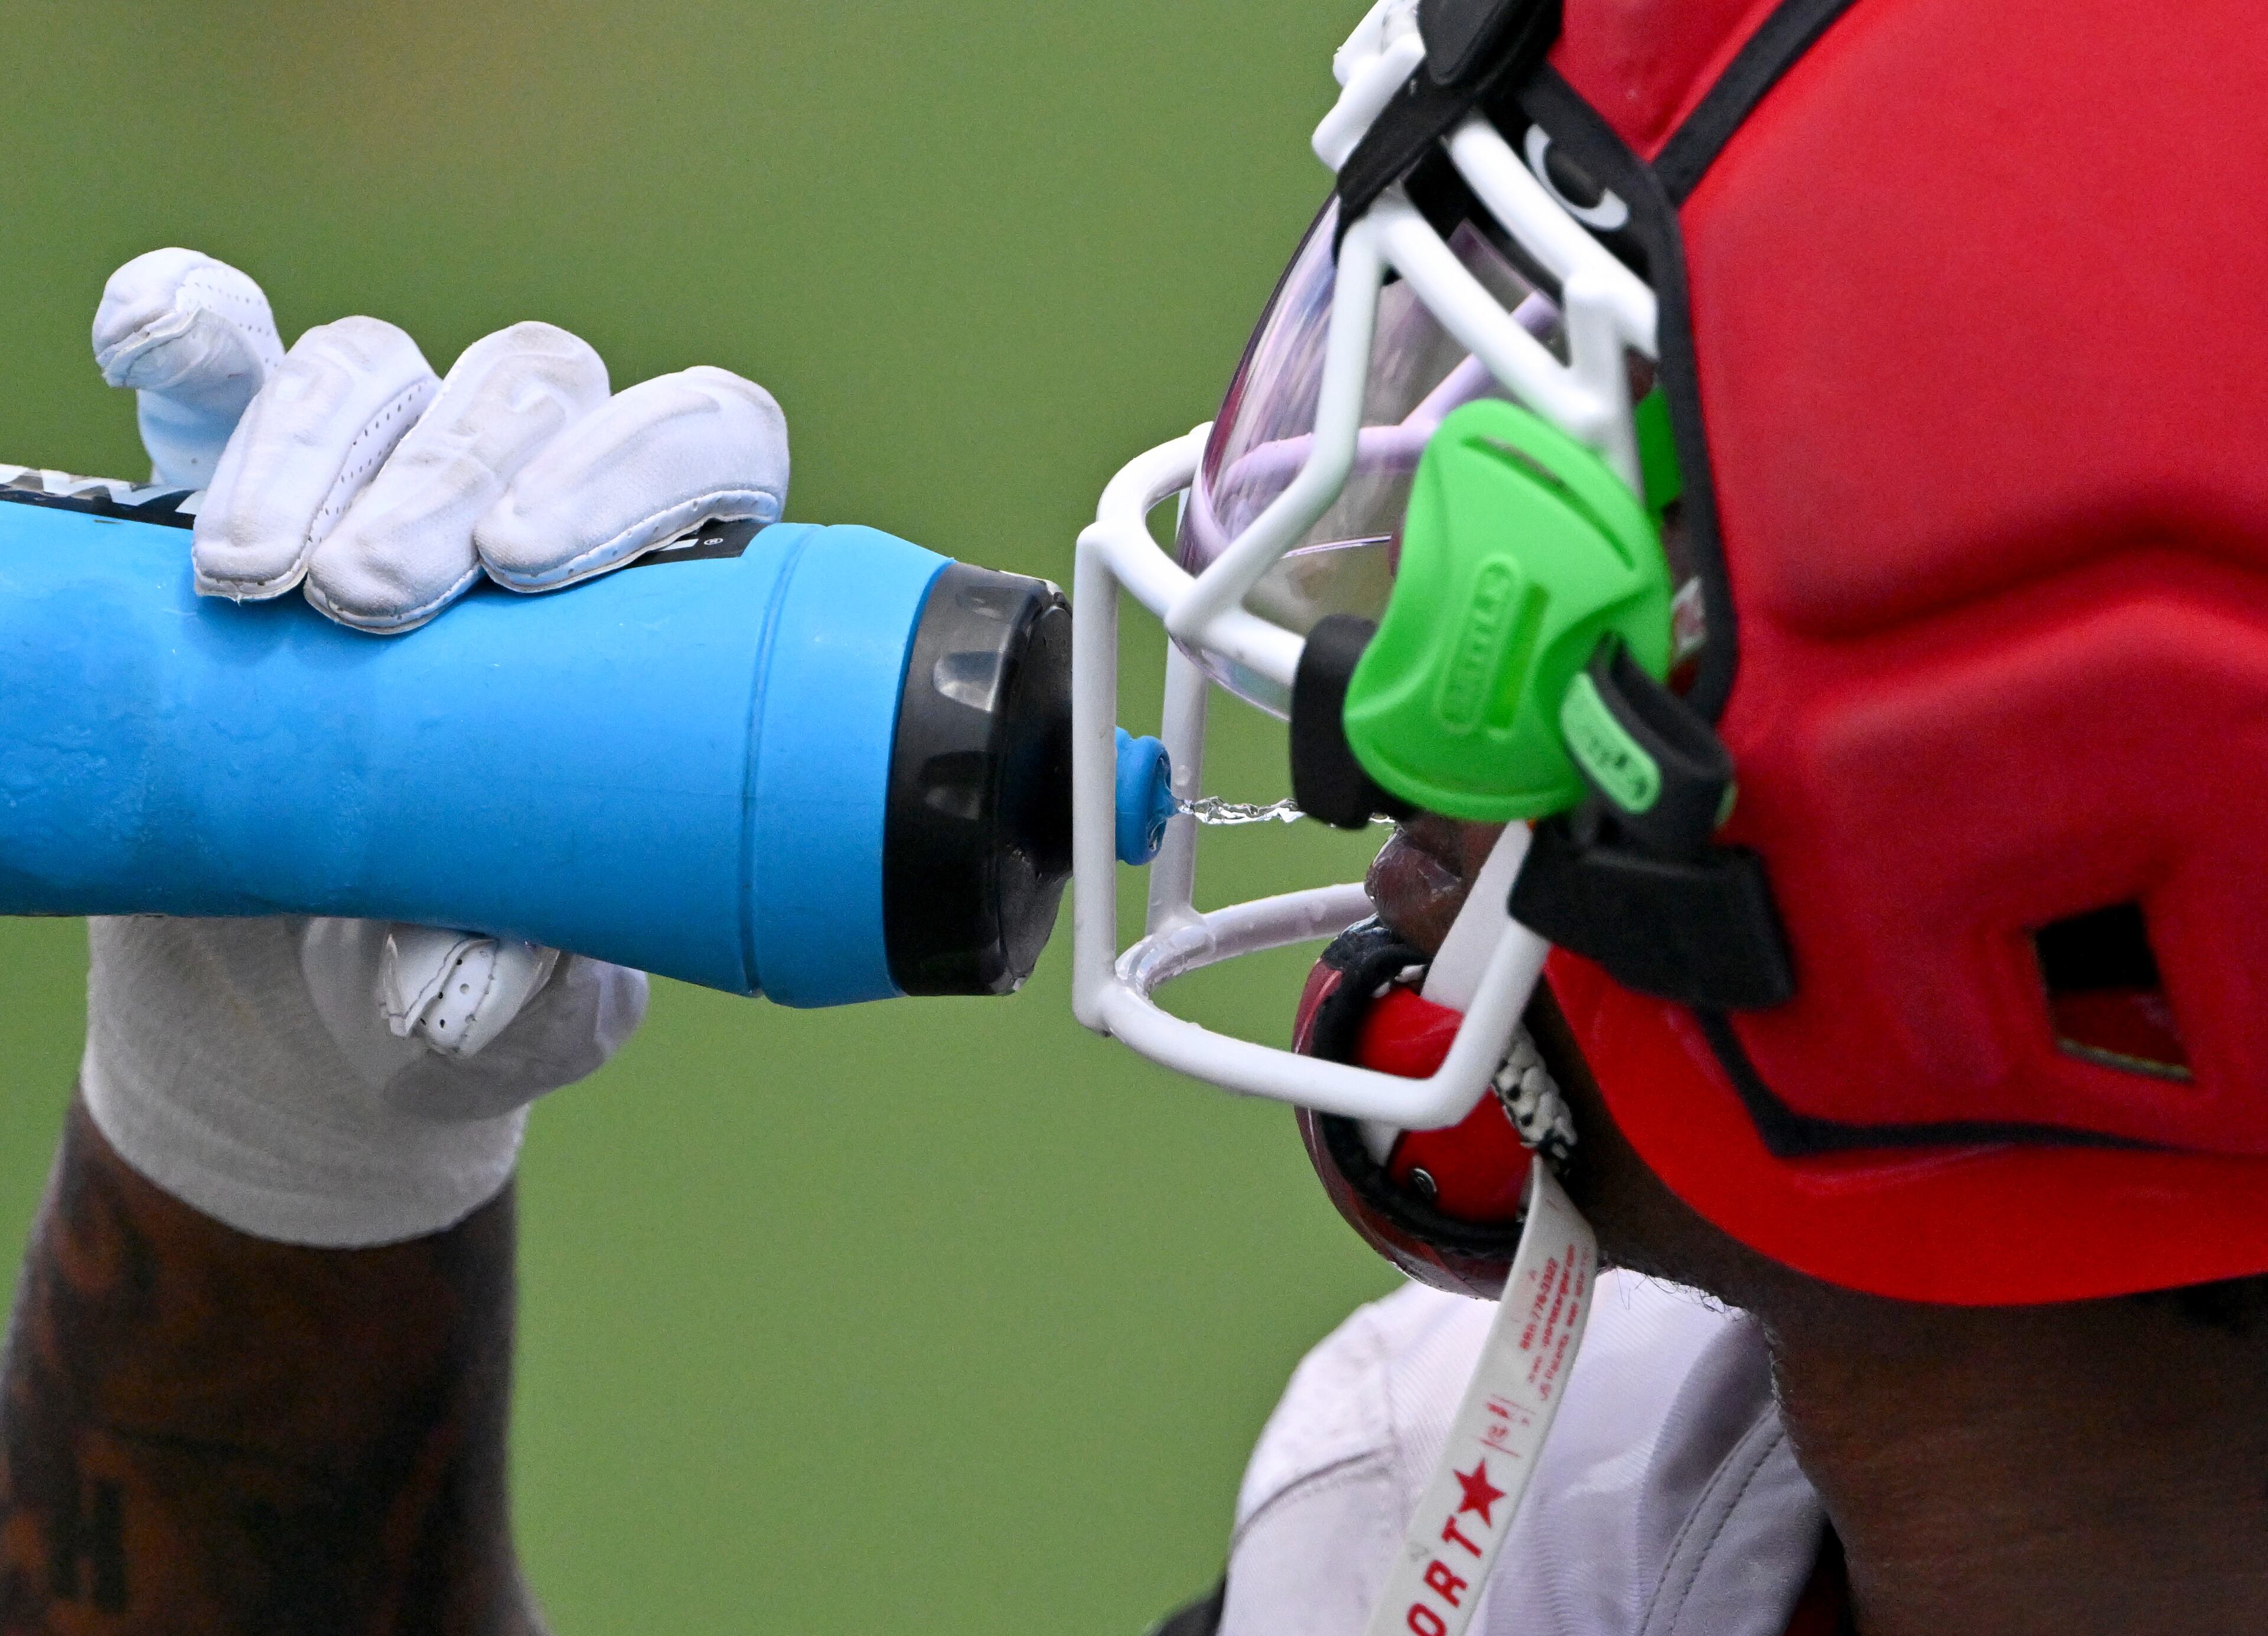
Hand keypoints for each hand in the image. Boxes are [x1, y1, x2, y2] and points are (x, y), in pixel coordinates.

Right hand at [75, 247, 795, 1243]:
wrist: (287, 1008)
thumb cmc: (447, 984)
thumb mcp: (505, 1017)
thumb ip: (516, 999)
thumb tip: (460, 990)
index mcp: (658, 595)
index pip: (711, 449)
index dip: (637, 467)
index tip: (528, 565)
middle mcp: (529, 500)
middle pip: (538, 389)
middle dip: (449, 476)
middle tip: (370, 603)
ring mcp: (376, 477)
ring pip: (378, 367)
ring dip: (313, 444)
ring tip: (257, 586)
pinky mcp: (228, 483)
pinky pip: (218, 362)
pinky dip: (192, 331)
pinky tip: (158, 347)